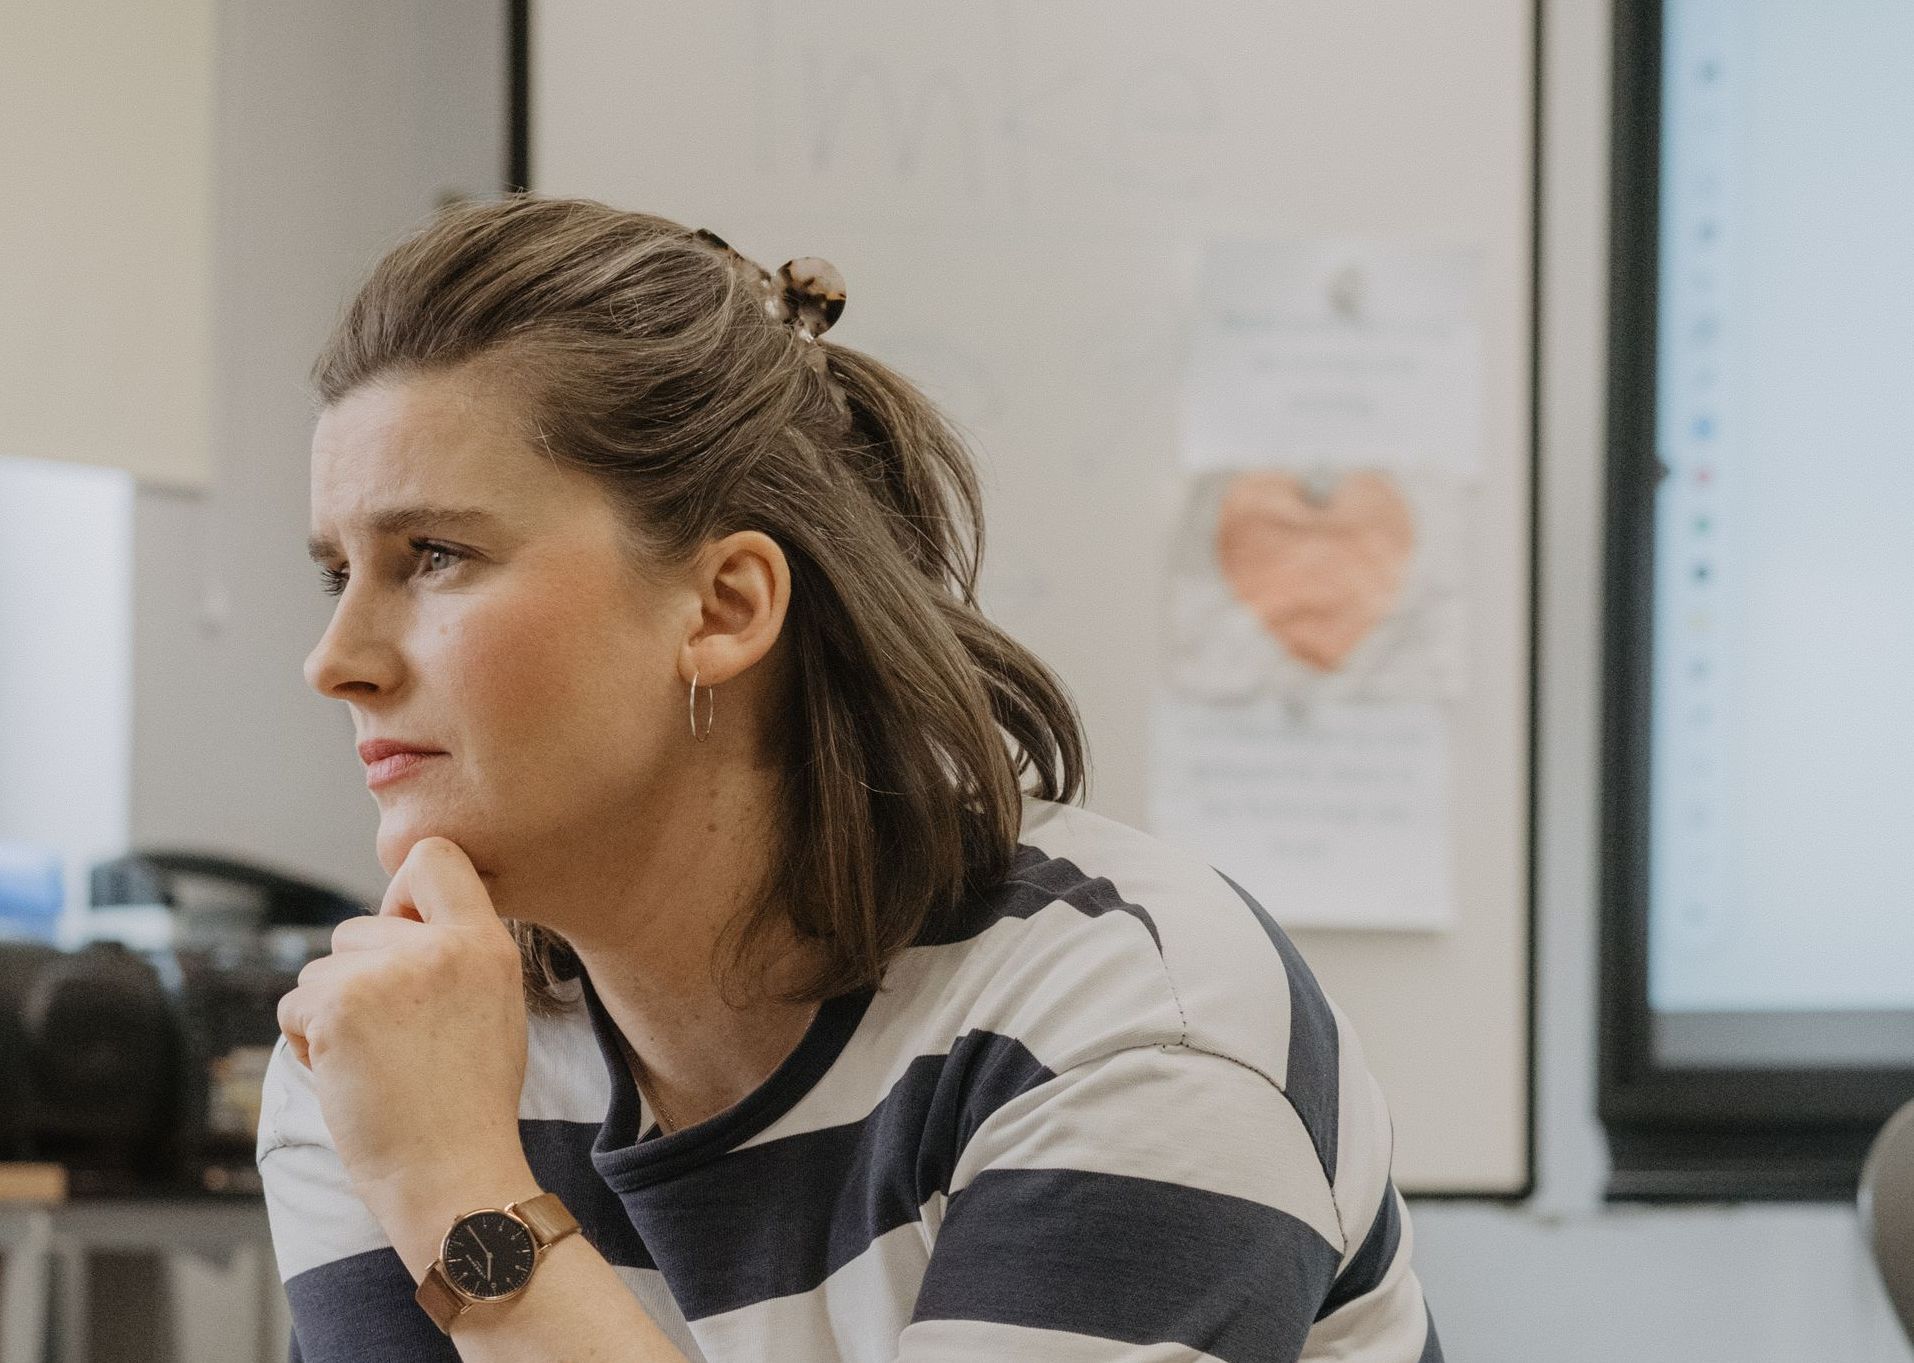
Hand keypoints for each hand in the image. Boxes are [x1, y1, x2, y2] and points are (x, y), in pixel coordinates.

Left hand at [276, 836, 529, 1218]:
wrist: (454, 1173)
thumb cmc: (470, 1104)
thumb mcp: (495, 1007)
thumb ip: (453, 956)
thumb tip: (394, 925)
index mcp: (487, 944)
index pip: (434, 857)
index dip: (403, 892)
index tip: (405, 933)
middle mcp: (440, 947)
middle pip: (358, 927)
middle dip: (357, 979)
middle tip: (393, 1041)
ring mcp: (387, 974)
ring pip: (320, 970)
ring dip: (330, 1014)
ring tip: (376, 1064)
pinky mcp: (338, 1007)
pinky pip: (295, 1006)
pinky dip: (308, 1043)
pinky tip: (349, 1076)